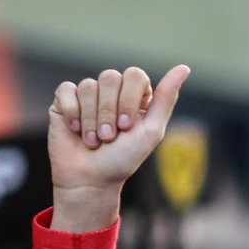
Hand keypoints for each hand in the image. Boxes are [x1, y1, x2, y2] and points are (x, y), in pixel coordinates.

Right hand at [47, 64, 189, 231]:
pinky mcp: (64, 101)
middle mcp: (112, 91)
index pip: (134, 75)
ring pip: (88, 86)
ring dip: (91, 120)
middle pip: (109, 77)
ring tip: (93, 140)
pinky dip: (72, 113)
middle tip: (109, 138)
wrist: (90, 181)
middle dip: (109, 112)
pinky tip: (75, 130)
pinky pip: (67, 90)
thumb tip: (184, 68)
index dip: (128, 99)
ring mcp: (87, 95)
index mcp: (135, 95)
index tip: (127, 126)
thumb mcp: (151, 132)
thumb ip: (166, 99)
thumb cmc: (122, 160)